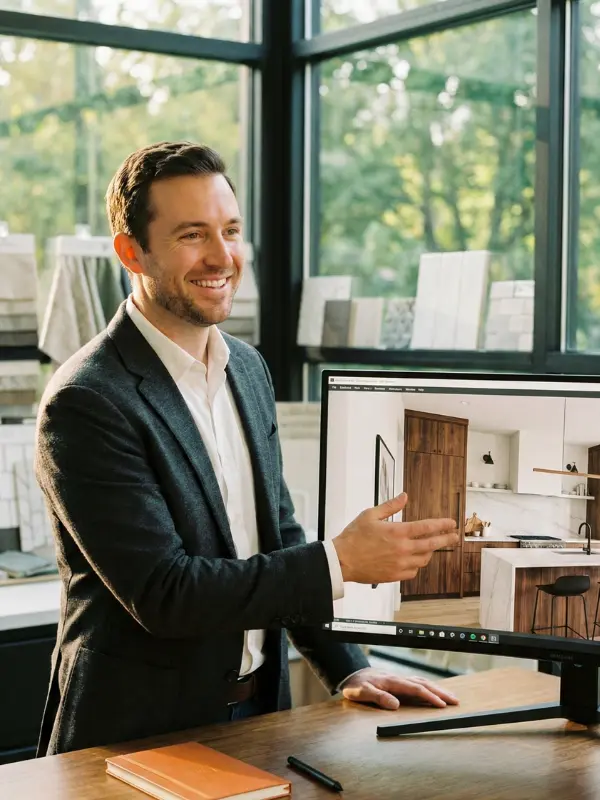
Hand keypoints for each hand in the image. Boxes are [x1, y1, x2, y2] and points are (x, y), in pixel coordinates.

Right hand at [332, 492, 457, 583]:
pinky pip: (413, 571)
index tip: (451, 523)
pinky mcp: (394, 576)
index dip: (442, 524)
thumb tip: (404, 497)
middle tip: (454, 536)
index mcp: (397, 532)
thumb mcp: (370, 515)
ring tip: (433, 546)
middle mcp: (402, 549)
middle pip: (432, 544)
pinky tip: (416, 560)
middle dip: (446, 539)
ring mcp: (400, 564)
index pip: (427, 527)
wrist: (342, 560)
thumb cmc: (353, 538)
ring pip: (424, 559)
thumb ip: (390, 506)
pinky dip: (418, 565)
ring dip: (431, 551)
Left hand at [341, 668, 459, 709]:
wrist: (351, 674)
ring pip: (422, 682)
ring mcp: (399, 679)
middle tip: (455, 701)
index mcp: (392, 681)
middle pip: (423, 684)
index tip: (441, 704)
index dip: (429, 697)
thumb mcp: (362, 692)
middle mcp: (399, 679)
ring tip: (451, 697)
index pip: (415, 688)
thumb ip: (378, 697)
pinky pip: (418, 683)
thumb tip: (395, 705)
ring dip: (437, 689)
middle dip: (440, 692)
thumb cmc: (356, 685)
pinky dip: (429, 687)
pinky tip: (435, 691)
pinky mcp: (398, 682)